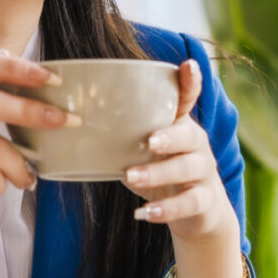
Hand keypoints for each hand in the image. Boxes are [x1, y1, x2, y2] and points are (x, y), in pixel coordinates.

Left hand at [121, 58, 236, 244]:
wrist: (199, 213)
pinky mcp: (205, 200)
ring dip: (157, 173)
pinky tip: (146, 213)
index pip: (188, 98)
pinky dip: (166, 208)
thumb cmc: (163, 170)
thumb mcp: (146, 150)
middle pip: (188, 134)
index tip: (188, 65)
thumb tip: (73, 123)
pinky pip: (189, 203)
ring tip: (130, 177)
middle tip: (149, 141)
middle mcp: (196, 143)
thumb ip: (125, 135)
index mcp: (180, 124)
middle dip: (169, 137)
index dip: (190, 82)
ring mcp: (204, 171)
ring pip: (186, 168)